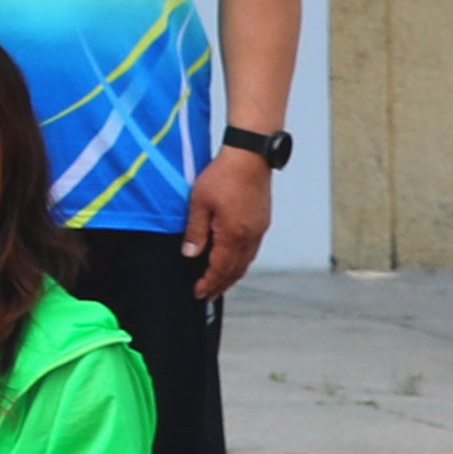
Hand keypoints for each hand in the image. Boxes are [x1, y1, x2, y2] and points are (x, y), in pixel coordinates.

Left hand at [187, 143, 276, 300]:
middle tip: (208, 296)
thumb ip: (195, 232)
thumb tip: (190, 255)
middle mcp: (250, 236)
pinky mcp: (262, 222)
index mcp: (233, 234)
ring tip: (219, 284)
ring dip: (232, 275)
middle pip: (236, 270)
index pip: (220, 268)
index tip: (199, 293)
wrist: (250, 157)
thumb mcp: (199, 204)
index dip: (209, 283)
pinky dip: (240, 261)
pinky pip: (252, 250)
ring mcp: (259, 229)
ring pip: (246, 261)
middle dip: (221, 285)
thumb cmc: (223, 176)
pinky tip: (232, 261)